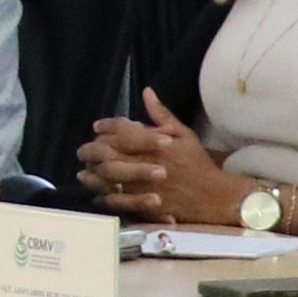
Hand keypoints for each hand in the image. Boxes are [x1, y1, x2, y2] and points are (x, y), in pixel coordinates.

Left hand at [78, 89, 229, 224]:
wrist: (212, 196)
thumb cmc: (198, 163)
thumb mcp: (184, 134)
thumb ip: (161, 114)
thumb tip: (146, 92)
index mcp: (153, 143)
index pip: (120, 130)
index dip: (105, 126)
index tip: (98, 127)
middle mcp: (142, 161)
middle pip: (106, 152)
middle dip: (91, 148)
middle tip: (85, 149)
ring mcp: (139, 184)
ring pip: (105, 176)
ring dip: (91, 171)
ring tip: (85, 169)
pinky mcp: (139, 204)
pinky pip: (113, 198)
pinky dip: (101, 194)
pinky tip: (95, 191)